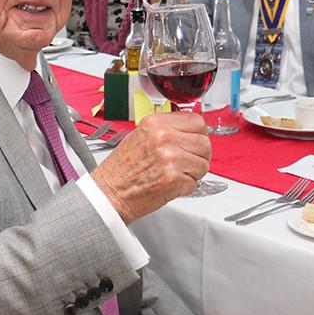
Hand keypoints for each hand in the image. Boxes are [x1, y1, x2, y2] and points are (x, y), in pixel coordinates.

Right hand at [91, 112, 210, 222]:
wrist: (109, 193)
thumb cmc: (121, 169)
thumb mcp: (139, 136)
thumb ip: (165, 130)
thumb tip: (189, 130)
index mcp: (155, 123)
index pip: (196, 120)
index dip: (199, 133)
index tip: (194, 141)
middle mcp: (164, 137)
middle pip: (204, 142)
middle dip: (200, 155)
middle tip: (188, 162)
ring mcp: (170, 158)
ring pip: (204, 163)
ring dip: (194, 172)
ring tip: (176, 174)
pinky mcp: (174, 179)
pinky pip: (195, 182)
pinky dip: (186, 187)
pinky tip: (170, 184)